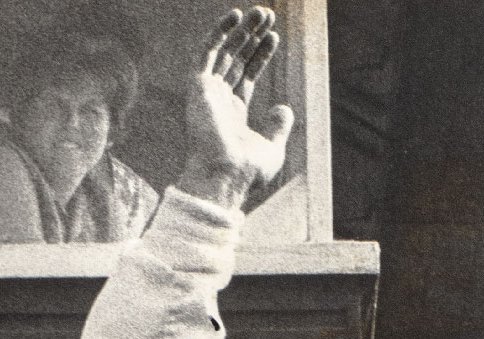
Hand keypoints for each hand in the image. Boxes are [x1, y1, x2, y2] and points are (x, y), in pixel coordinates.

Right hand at [179, 8, 293, 209]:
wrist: (226, 176)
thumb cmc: (247, 171)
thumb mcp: (272, 148)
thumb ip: (278, 127)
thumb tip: (285, 108)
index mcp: (233, 114)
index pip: (246, 75)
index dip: (260, 55)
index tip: (273, 37)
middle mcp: (218, 100)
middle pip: (236, 59)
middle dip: (252, 36)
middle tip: (267, 15)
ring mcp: (207, 92)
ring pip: (224, 51)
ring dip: (241, 29)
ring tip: (260, 12)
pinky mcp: (198, 86)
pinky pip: (208, 51)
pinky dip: (220, 32)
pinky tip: (236, 16)